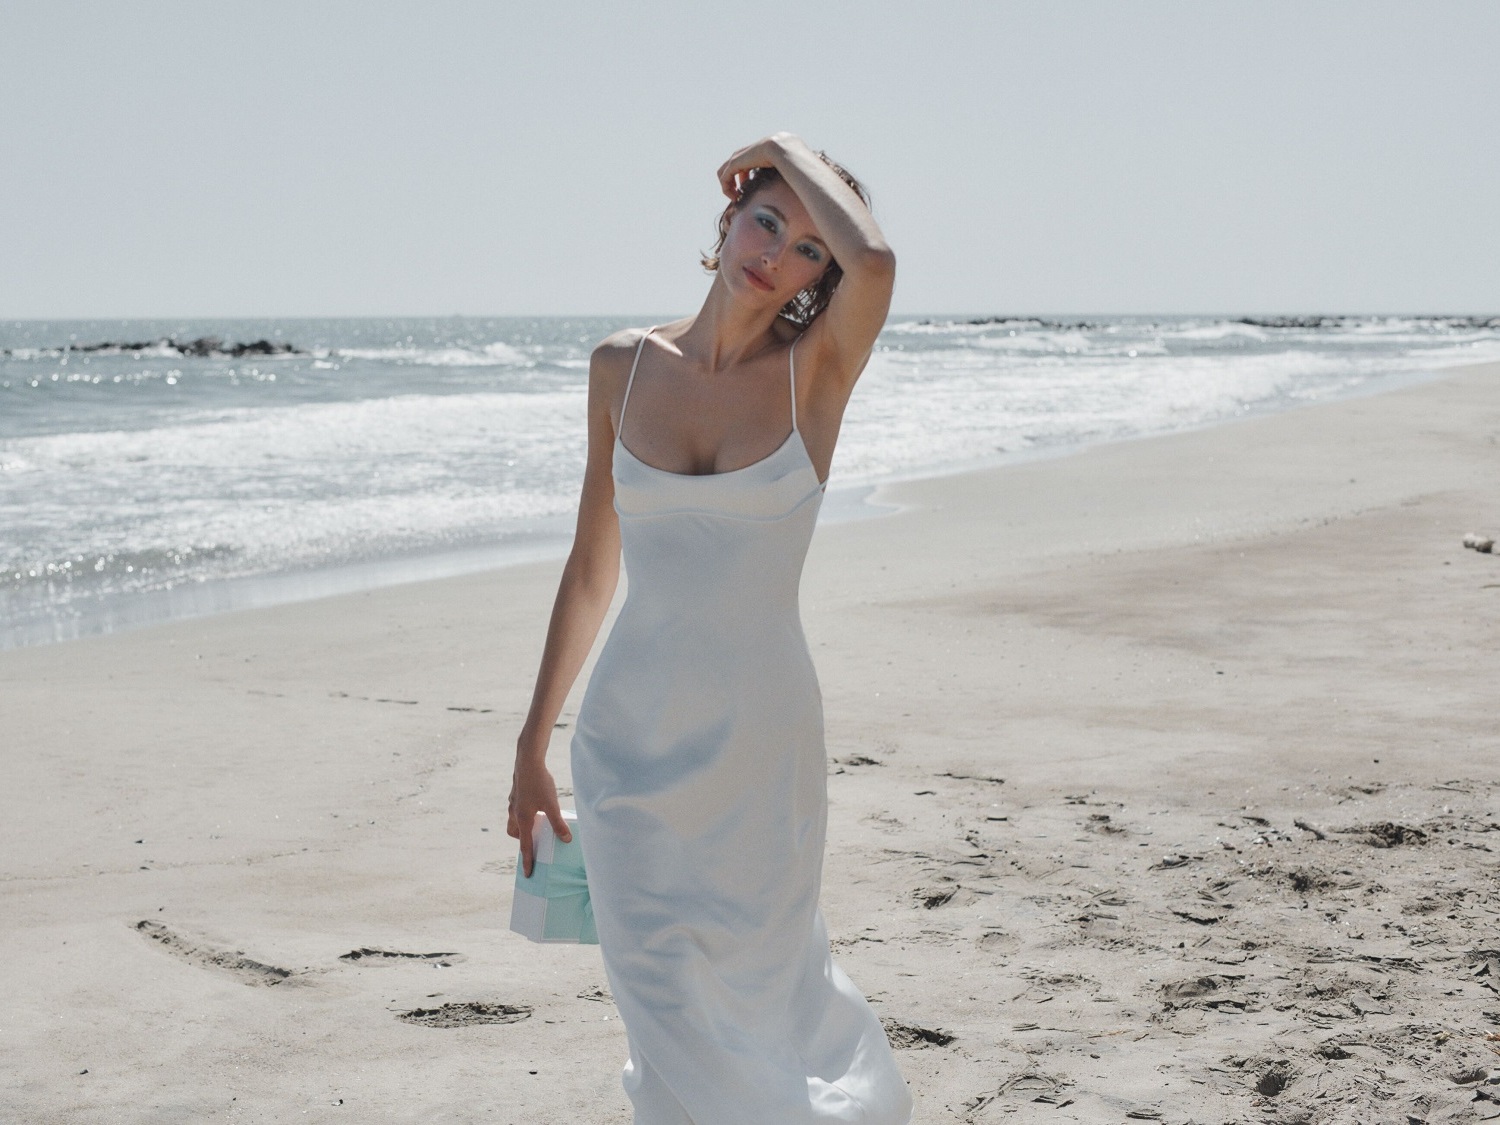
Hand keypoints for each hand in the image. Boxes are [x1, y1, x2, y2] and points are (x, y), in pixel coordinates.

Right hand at [507, 751, 571, 877]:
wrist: (527, 760)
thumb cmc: (539, 782)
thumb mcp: (552, 804)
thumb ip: (558, 823)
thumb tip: (566, 839)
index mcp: (522, 819)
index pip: (525, 845)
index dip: (527, 861)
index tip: (528, 874)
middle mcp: (514, 812)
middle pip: (515, 833)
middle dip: (522, 840)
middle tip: (534, 841)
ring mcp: (514, 802)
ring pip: (514, 820)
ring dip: (522, 826)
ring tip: (537, 823)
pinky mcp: (516, 793)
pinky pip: (517, 809)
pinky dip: (524, 813)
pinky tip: (536, 805)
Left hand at [716, 132, 804, 200]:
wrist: (785, 149)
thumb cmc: (793, 159)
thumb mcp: (790, 167)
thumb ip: (790, 173)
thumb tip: (802, 182)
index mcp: (758, 150)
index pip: (745, 162)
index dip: (744, 176)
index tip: (748, 189)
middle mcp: (747, 151)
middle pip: (733, 165)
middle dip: (733, 181)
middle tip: (738, 194)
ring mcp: (740, 155)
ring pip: (725, 171)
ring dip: (728, 186)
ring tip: (735, 197)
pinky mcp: (736, 162)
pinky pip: (725, 176)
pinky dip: (726, 187)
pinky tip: (734, 197)